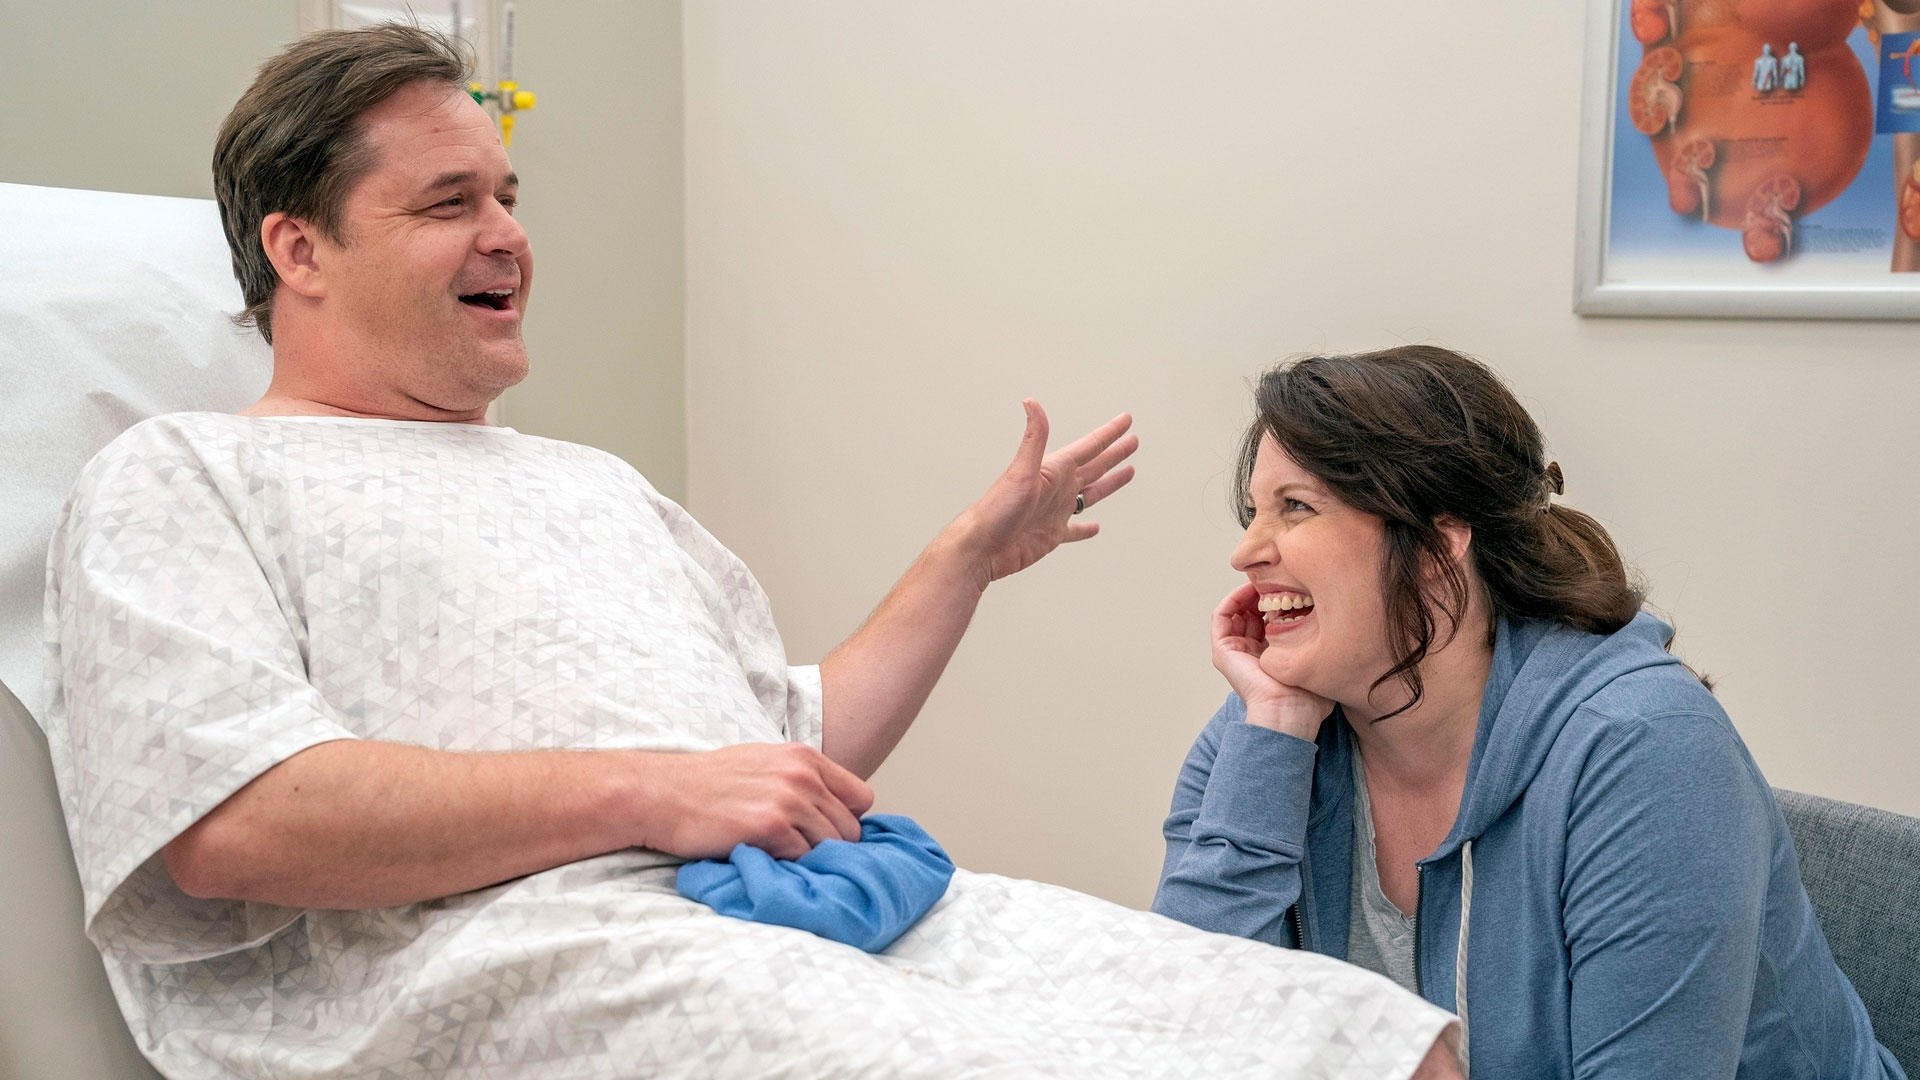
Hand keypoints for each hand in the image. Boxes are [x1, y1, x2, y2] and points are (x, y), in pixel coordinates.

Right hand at [636, 743, 875, 859]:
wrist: (661, 794)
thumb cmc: (707, 783)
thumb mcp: (763, 763)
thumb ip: (801, 779)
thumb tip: (833, 810)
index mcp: (805, 758)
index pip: (862, 798)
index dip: (847, 820)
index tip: (825, 834)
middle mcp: (803, 776)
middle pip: (851, 829)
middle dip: (831, 847)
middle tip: (800, 856)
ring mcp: (788, 800)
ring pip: (831, 848)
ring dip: (810, 861)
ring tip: (782, 860)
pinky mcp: (770, 827)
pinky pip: (803, 860)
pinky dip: (788, 868)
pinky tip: (766, 861)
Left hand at [949, 400, 1137, 587]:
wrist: (982, 547)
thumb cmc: (997, 509)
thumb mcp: (1022, 470)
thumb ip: (1034, 438)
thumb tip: (1031, 402)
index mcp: (1054, 471)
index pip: (1089, 447)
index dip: (1108, 433)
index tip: (1126, 420)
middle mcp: (1057, 488)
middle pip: (1094, 466)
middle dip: (1114, 453)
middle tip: (1133, 440)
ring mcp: (1055, 512)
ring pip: (1090, 494)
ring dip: (1108, 483)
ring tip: (1126, 472)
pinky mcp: (1051, 535)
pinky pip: (1074, 530)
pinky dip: (1086, 528)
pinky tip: (1095, 526)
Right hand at [1212, 583, 1331, 739]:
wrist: (1289, 714)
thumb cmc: (1308, 699)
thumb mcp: (1322, 663)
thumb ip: (1325, 645)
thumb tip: (1344, 624)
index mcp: (1271, 657)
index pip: (1270, 619)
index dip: (1280, 600)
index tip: (1295, 586)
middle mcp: (1252, 653)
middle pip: (1252, 611)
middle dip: (1263, 593)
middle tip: (1277, 578)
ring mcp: (1235, 652)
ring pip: (1236, 611)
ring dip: (1247, 592)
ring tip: (1263, 581)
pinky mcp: (1223, 651)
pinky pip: (1221, 616)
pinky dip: (1232, 599)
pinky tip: (1249, 590)